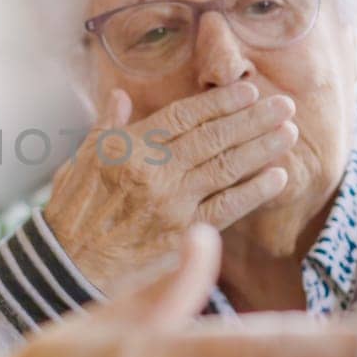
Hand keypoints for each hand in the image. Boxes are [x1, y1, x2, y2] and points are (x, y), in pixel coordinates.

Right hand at [43, 82, 296, 290]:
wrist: (68, 266)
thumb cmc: (72, 211)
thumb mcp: (80, 160)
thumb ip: (107, 126)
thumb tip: (121, 96)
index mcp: (129, 147)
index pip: (185, 116)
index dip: (220, 101)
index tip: (248, 90)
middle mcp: (153, 170)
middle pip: (214, 137)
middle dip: (253, 118)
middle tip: (283, 104)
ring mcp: (171, 202)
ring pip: (226, 167)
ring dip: (261, 147)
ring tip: (288, 132)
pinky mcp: (183, 233)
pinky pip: (228, 207)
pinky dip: (255, 190)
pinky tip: (278, 175)